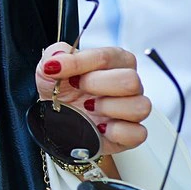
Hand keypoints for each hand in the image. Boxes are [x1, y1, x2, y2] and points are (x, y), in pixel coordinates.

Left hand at [35, 45, 149, 154]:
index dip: (80, 62)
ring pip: (140, 106)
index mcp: (112, 63)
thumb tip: (58, 58)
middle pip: (132, 80)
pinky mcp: (130, 134)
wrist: (53, 119)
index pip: (108, 56)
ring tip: (88, 108)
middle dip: (97, 84)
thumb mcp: (49, 68)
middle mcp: (126, 85)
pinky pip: (138, 133)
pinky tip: (98, 127)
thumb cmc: (59, 91)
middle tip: (77, 88)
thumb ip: (55, 55)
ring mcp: (131, 110)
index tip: (56, 68)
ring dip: (108, 108)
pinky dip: (116, 131)